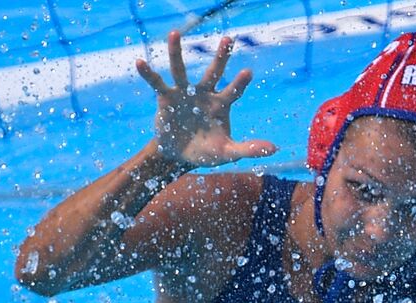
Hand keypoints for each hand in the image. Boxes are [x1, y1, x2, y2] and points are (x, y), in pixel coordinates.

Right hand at [136, 32, 277, 166]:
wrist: (181, 155)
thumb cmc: (208, 151)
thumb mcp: (229, 152)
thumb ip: (249, 149)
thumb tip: (275, 149)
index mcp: (221, 105)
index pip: (233, 91)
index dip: (239, 82)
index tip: (248, 71)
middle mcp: (204, 94)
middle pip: (214, 72)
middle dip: (221, 57)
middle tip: (229, 39)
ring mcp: (184, 93)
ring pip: (181, 70)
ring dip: (177, 52)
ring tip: (175, 33)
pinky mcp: (166, 97)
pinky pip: (157, 83)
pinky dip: (148, 73)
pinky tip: (140, 62)